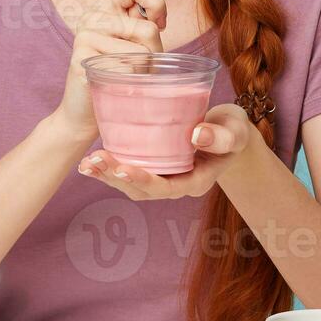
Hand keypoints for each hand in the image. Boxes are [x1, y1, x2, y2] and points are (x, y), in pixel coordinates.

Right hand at [48, 0, 166, 143]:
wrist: (85, 113)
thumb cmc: (118, 76)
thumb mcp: (136, 41)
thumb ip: (145, 13)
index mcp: (105, 8)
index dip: (155, 2)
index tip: (158, 24)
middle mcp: (92, 16)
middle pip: (147, 28)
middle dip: (155, 53)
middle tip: (141, 66)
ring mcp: (84, 36)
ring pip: (140, 52)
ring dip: (143, 71)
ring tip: (126, 77)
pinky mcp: (81, 58)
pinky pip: (126, 69)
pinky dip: (129, 84)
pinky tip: (114, 86)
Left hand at [76, 104, 255, 199]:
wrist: (228, 131)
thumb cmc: (233, 130)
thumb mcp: (235, 130)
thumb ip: (221, 136)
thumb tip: (197, 136)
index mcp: (196, 182)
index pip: (167, 188)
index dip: (144, 180)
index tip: (125, 168)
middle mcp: (177, 185)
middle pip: (143, 190)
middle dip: (117, 177)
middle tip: (95, 160)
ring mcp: (164, 178)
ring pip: (131, 185)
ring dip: (107, 176)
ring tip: (86, 164)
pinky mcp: (154, 168)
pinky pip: (129, 172)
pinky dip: (109, 168)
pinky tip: (88, 162)